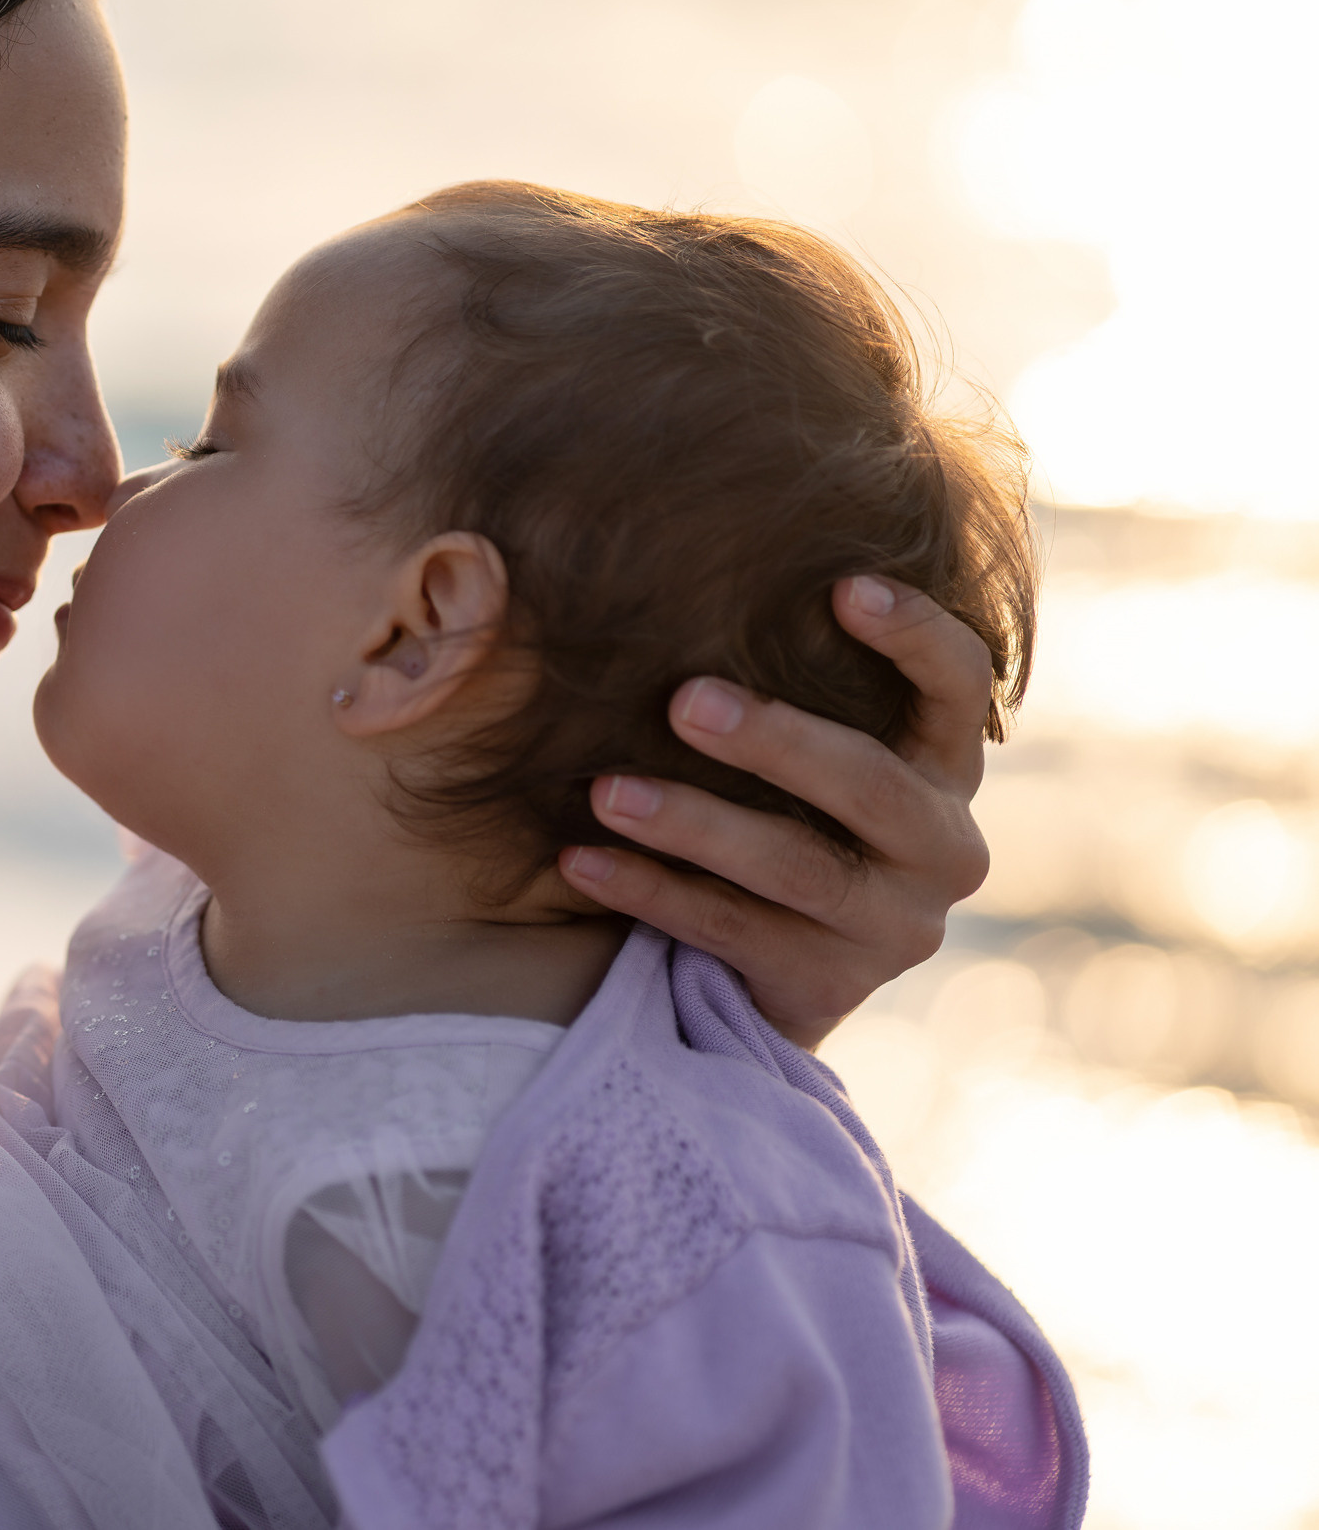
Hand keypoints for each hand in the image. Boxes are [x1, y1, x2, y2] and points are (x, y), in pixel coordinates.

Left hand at [558, 576, 992, 1050]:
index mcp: (941, 766)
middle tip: (683, 700)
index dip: (914, 633)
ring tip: (606, 791)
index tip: (843, 585)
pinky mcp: (831, 985)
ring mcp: (894, 925)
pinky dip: (649, 892)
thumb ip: (780, 677)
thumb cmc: (771, 814)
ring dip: (692, 823)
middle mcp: (942, 845)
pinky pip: (731, 931)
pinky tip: (579, 859)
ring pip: (793, 865)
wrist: (765, 972)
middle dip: (773, 739)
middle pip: (866, 781)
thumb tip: (681, 552)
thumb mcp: (793, 752)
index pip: (959, 685)